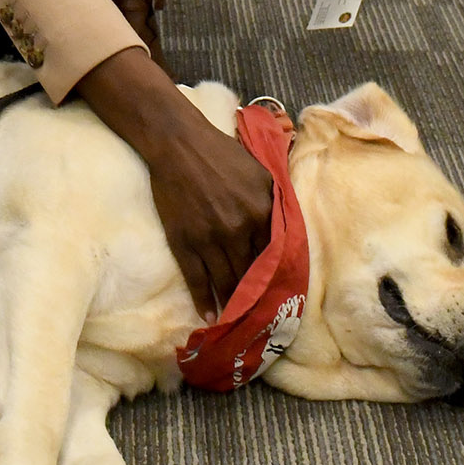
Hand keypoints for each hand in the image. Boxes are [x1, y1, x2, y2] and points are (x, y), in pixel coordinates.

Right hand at [74, 46, 274, 313]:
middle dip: (255, 296)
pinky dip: (204, 300)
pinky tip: (209, 315)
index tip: (279, 296)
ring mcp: (210, 238)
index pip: (273, 255)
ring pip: (225, 281)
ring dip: (232, 304)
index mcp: (262, 211)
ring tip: (236, 321)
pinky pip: (197, 279)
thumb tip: (285, 231)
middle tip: (260, 317)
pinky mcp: (184, 242)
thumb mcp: (260, 172)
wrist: (178, 144)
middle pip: (251, 273)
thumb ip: (275, 202)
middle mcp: (239, 229)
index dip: (275, 277)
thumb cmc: (221, 153)